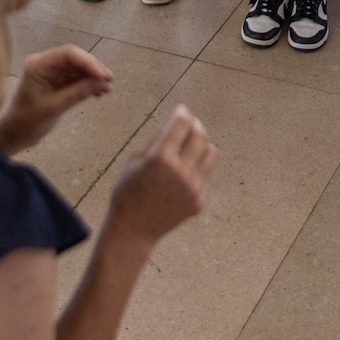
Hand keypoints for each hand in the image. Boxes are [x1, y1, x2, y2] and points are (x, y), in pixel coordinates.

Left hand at [0, 45, 112, 154]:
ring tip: (107, 89)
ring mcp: (51, 72)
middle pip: (75, 59)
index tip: (103, 76)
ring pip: (78, 68)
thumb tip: (103, 82)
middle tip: (110, 81)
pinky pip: (75, 78)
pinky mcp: (56, 82)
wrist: (14, 134)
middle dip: (93, 69)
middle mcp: (45, 64)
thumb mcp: (54, 107)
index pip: (68, 54)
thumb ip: (78, 92)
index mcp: (39, 64)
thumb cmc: (28, 120)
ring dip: (93, 77)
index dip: (88, 62)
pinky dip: (87, 84)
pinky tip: (99, 93)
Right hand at [107, 105, 216, 245]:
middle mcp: (180, 172)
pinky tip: (185, 170)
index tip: (181, 109)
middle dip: (194, 125)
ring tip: (191, 145)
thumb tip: (175, 123)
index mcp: (161, 158)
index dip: (181, 113)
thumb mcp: (135, 159)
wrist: (133, 230)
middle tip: (189, 124)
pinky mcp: (199, 201)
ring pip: (210, 153)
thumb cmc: (128, 191)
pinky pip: (205, 174)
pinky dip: (197, 166)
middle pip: (200, 135)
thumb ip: (158, 139)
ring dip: (202, 144)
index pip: (181, 124)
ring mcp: (193, 188)